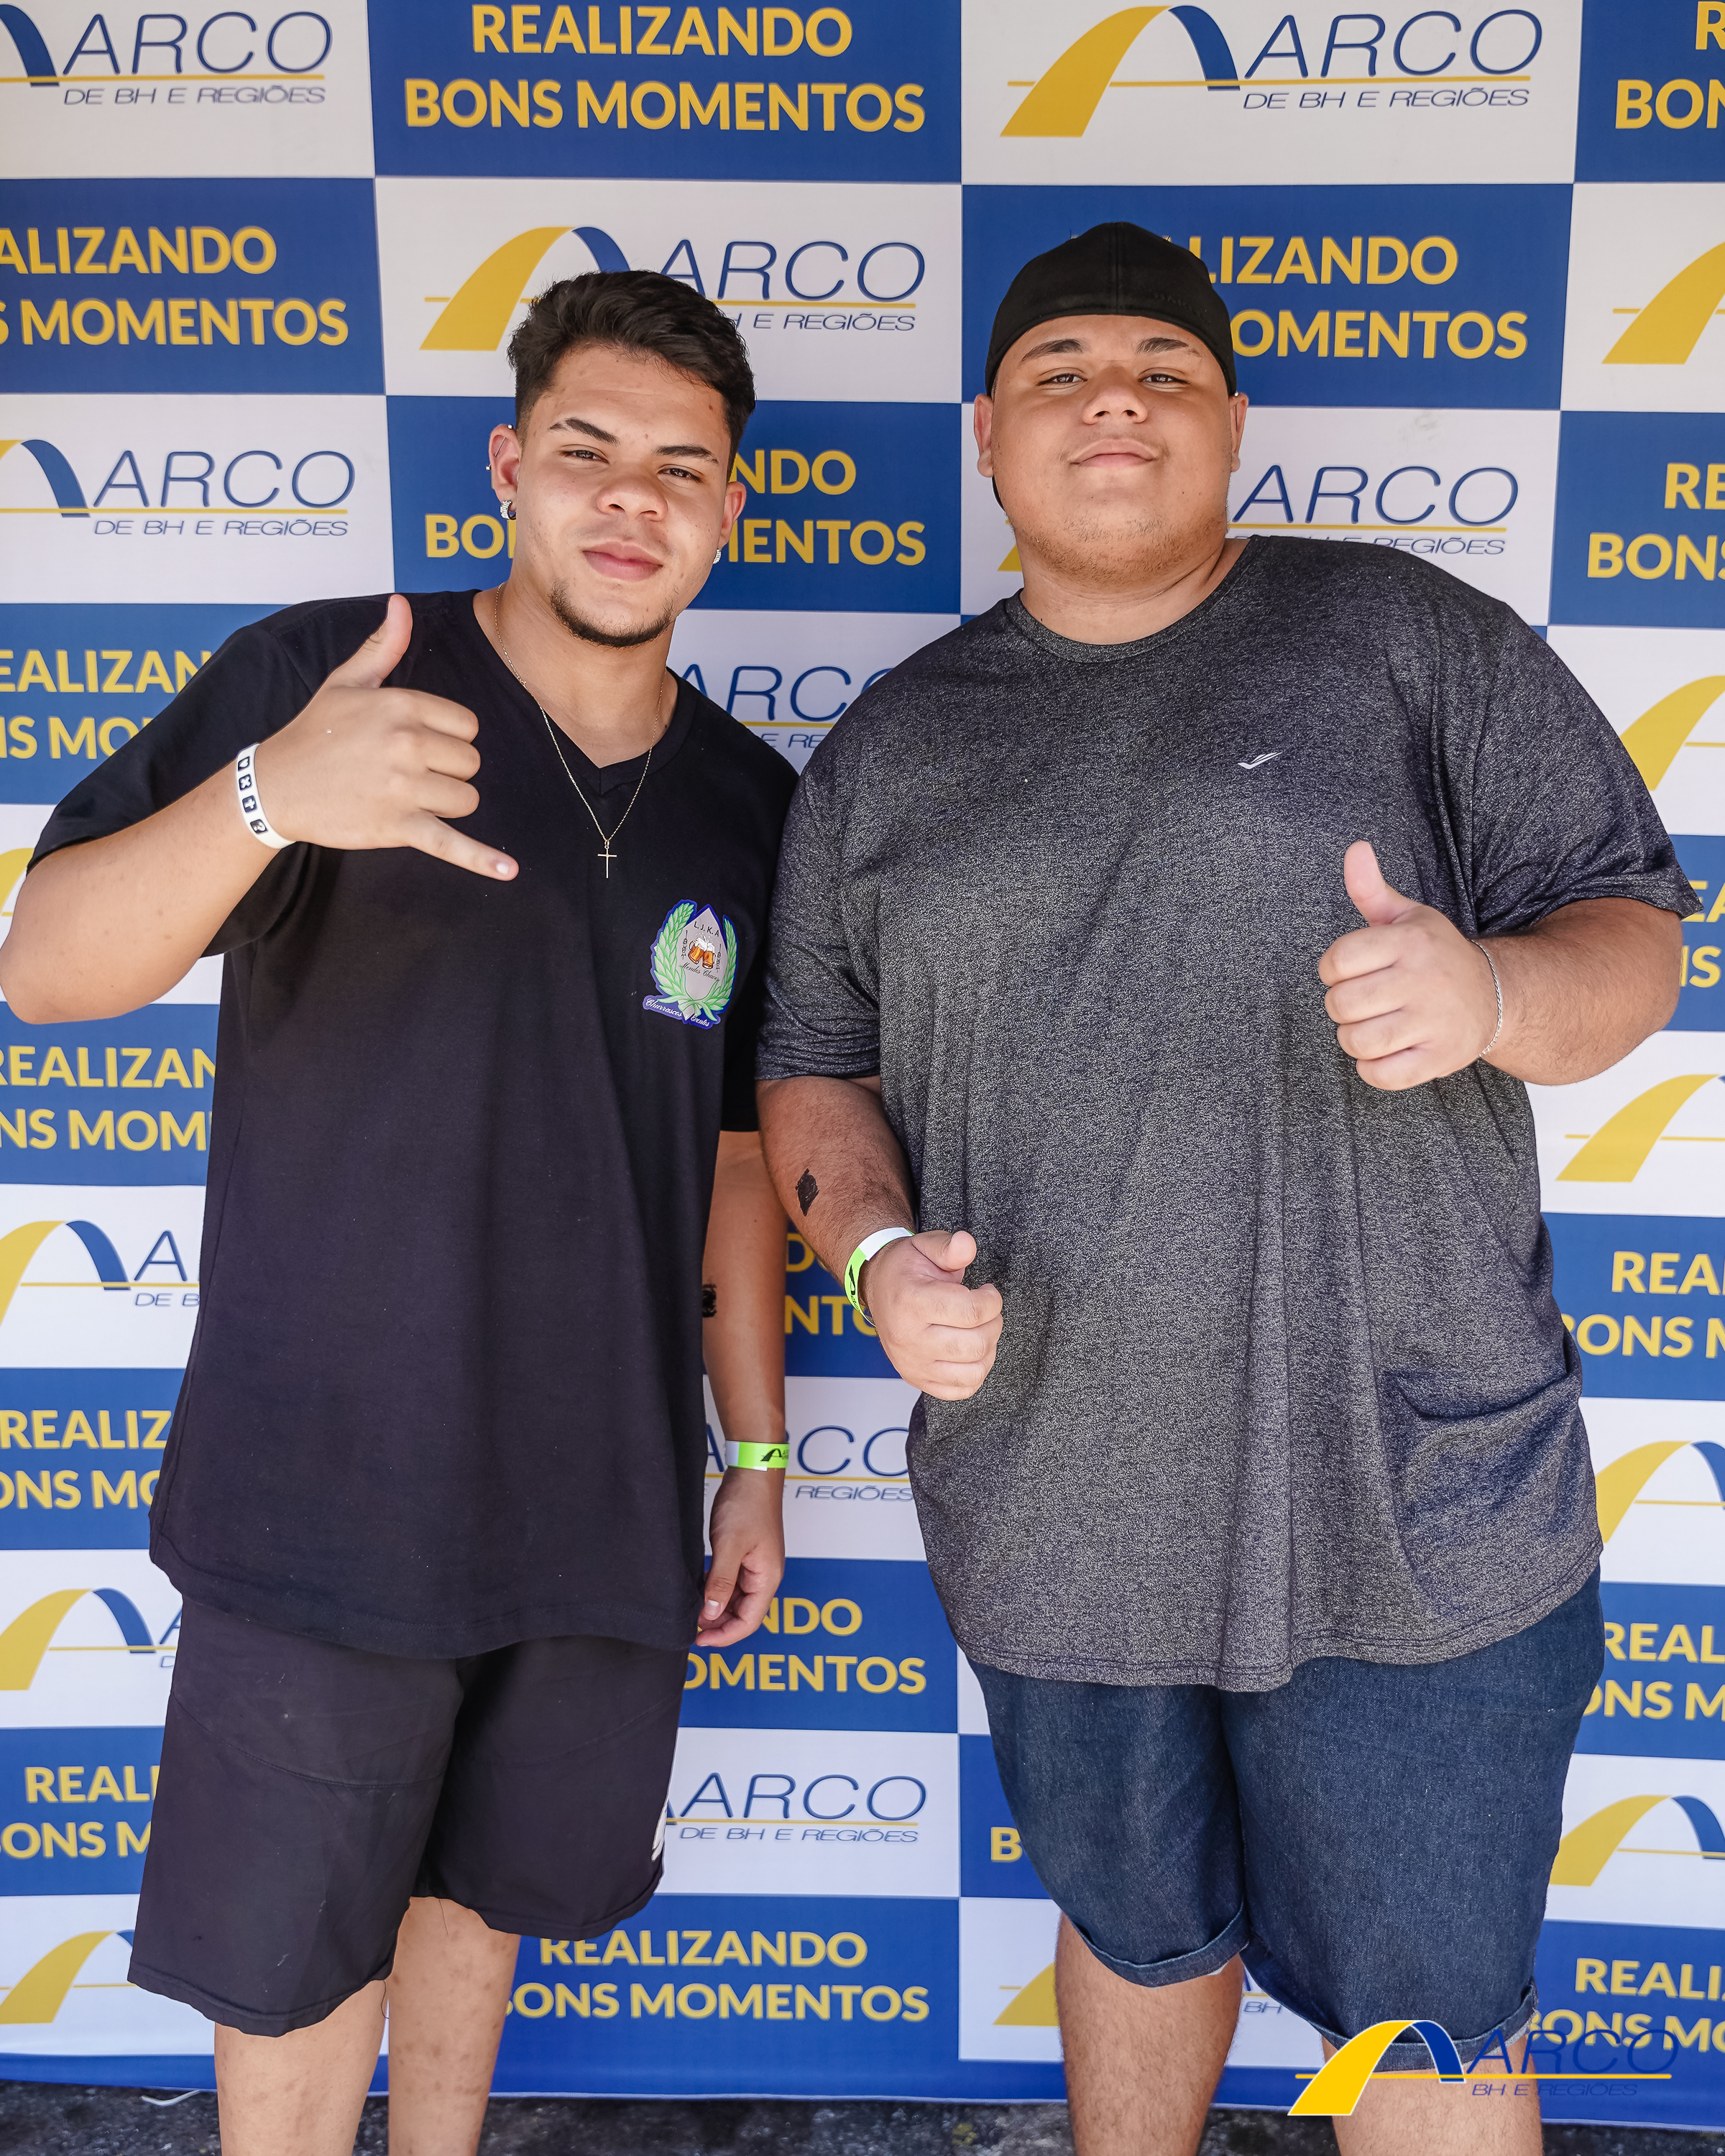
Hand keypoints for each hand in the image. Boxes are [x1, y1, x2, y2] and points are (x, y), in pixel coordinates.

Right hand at [251, 594, 517, 880]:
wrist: (276, 785)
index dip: (447, 737)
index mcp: (402, 705)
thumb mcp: (346, 682)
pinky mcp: (398, 827)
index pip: (467, 726)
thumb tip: (401, 603)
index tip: (414, 743)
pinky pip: (451, 844)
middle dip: (447, 770)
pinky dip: (481, 860)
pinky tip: (508, 871)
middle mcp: (407, 744)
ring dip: (446, 803)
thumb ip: (383, 646)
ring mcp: (404, 788)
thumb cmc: (314, 732)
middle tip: (404, 772)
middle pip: (471, 762)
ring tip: (408, 797)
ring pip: (466, 799)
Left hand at [699, 1466, 784, 1645]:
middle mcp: (764, 1575)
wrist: (753, 1472)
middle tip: (690, 1627)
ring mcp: (755, 1565)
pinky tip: (699, 1589)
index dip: (724, 1636)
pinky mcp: (745, 1554)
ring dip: (716, 1608)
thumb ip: (720, 1583)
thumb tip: (710, 1615)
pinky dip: (716, 1589)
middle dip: (718, 1624)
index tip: (699, 1641)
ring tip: (692, 1610)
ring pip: (736, 1598)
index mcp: (767, 1578)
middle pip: (743, 1613)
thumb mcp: (730, 1546)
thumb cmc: (747, 1505)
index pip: (749, 1622)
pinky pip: (731, 1581)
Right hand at [863, 1230, 1002, 1400]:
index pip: (971, 1311)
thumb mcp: (924, 1246)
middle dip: (993, 1323)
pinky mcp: (916, 1379)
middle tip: (987, 1310)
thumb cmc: (904, 1269)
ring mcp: (912, 1364)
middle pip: (975, 1344)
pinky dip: (974, 1372)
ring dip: (988, 1349)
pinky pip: (960, 1390)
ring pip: (972, 1372)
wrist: (877, 1288)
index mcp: (911, 1302)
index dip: (992, 1300)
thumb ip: (949, 1247)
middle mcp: (908, 1338)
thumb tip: (966, 1245)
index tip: (987, 1291)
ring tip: (980, 1329)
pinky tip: (970, 1351)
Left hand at [1318, 840, 1498, 1089]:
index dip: (1333, 970)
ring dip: (1355, 1039)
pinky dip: (1374, 1069)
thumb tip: (1355, 849)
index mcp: (1410, 941)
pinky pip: (1381, 1075)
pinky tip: (1389, 1051)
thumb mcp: (1408, 917)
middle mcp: (1423, 979)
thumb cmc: (1436, 957)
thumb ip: (1371, 889)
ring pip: (1356, 1042)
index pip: (1336, 961)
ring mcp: (1434, 1021)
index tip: (1352, 972)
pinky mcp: (1440, 1058)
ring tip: (1375, 1026)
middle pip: (1340, 1004)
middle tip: (1365, 1002)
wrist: (1497, 996)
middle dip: (1343, 1006)